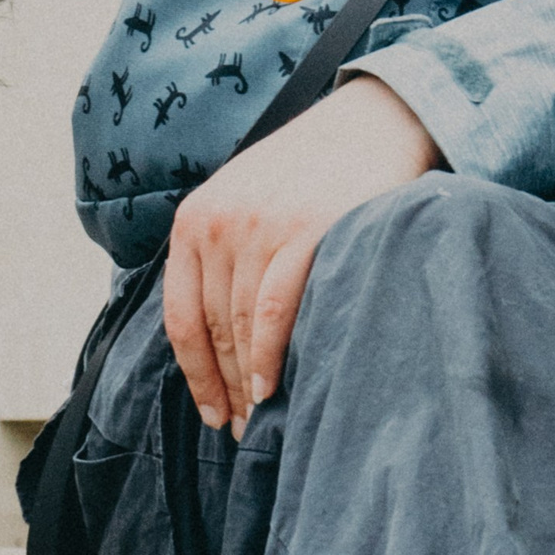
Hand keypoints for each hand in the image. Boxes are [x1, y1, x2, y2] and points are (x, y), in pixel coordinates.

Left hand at [164, 78, 440, 435]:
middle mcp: (219, 224)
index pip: (180, 316)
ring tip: (259, 423)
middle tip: (240, 432)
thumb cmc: (314, 173)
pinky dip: (269, 357)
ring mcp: (260, 227)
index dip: (195, 375)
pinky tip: (272, 389)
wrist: (374, 122)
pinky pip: (274, 312)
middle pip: (211, 329)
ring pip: (239, 328)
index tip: (211, 413)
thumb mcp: (248, 200)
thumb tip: (220, 336)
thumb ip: (225, 253)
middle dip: (223, 389)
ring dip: (246, 384)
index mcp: (195, 219)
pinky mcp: (305, 232)